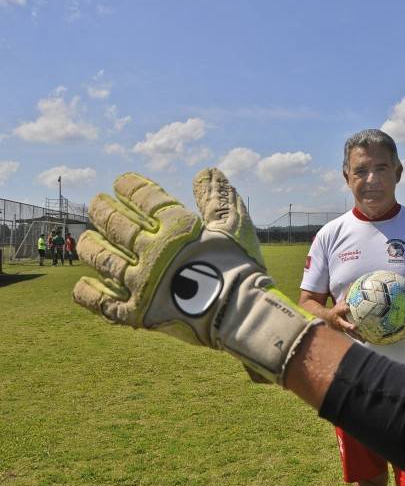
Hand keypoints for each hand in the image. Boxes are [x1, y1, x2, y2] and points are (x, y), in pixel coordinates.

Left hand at [73, 168, 319, 384]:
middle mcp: (151, 251)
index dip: (131, 187)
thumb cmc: (241, 268)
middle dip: (103, 211)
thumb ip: (218, 198)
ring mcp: (140, 283)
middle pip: (118, 225)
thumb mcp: (235, 226)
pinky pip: (103, 303)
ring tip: (86, 239)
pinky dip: (90, 294)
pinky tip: (83, 285)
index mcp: (176, 228)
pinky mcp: (136, 313)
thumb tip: (207, 171)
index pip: (146, 199)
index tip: (120, 182)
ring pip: (104, 259)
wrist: (238, 313)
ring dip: (92, 247)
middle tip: (96, 203)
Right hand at [325, 299, 362, 341]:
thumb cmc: (336, 309)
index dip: (345, 309)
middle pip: (344, 324)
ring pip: (349, 332)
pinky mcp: (344, 331)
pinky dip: (358, 337)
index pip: (342, 310)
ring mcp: (341, 328)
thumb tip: (353, 285)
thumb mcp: (340, 302)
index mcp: (337, 312)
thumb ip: (347, 296)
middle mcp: (339, 321)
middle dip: (349, 326)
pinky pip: (351, 335)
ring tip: (363, 339)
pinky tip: (365, 340)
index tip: (349, 308)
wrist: (326, 318)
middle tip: (355, 327)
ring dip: (356, 335)